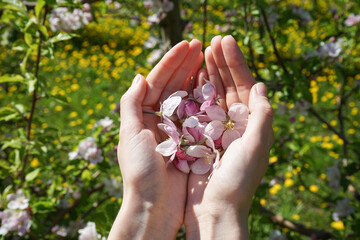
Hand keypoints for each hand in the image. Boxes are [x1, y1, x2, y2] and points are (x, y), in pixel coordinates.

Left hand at [108, 39, 202, 238]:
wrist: (155, 205)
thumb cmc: (139, 171)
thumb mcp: (129, 135)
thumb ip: (131, 104)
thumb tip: (138, 76)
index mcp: (142, 115)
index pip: (156, 81)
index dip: (170, 62)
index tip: (186, 45)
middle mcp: (158, 119)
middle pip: (173, 85)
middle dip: (185, 64)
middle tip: (200, 45)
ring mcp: (175, 129)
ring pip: (186, 97)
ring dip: (195, 77)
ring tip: (207, 59)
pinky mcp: (189, 141)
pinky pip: (198, 115)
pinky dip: (204, 99)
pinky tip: (213, 85)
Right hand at [184, 35, 273, 238]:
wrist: (216, 210)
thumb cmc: (238, 182)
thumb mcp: (256, 148)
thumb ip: (262, 116)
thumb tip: (261, 85)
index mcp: (251, 124)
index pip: (244, 86)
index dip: (236, 63)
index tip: (225, 42)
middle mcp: (235, 124)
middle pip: (228, 86)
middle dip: (221, 63)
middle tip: (212, 40)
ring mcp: (216, 130)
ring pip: (213, 95)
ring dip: (208, 73)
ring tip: (201, 53)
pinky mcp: (200, 138)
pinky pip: (197, 111)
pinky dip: (195, 94)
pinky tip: (190, 79)